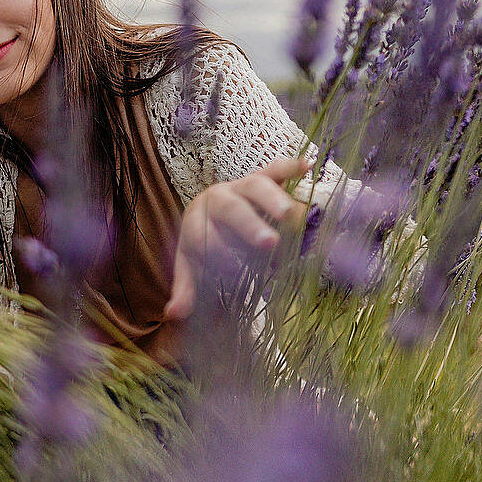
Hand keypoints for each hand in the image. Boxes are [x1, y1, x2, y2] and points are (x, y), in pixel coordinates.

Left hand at [163, 155, 312, 321]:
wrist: (206, 212)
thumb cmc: (202, 244)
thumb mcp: (191, 266)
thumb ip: (186, 289)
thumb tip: (174, 314)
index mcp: (196, 219)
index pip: (203, 234)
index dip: (217, 251)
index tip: (236, 270)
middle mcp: (217, 198)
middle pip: (231, 208)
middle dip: (249, 225)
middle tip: (269, 244)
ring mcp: (240, 185)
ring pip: (256, 185)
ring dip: (273, 199)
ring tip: (292, 216)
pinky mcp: (261, 177)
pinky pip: (275, 169)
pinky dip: (289, 166)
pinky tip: (306, 167)